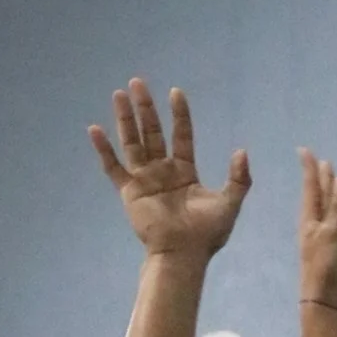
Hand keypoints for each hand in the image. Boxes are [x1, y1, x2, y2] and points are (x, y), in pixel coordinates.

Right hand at [90, 82, 249, 262]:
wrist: (183, 254)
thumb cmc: (207, 234)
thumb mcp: (229, 203)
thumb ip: (239, 178)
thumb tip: (241, 151)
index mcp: (184, 171)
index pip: (181, 135)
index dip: (179, 114)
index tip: (175, 92)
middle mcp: (162, 171)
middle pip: (152, 132)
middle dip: (145, 108)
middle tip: (138, 82)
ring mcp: (144, 180)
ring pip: (132, 142)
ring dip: (126, 119)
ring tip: (119, 94)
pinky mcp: (129, 192)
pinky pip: (113, 167)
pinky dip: (103, 150)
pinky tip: (94, 129)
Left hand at [298, 150, 336, 311]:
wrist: (326, 300)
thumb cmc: (323, 264)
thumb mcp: (331, 233)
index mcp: (311, 221)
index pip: (312, 189)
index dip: (310, 170)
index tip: (304, 150)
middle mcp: (318, 229)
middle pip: (323, 200)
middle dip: (325, 182)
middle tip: (325, 163)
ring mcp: (330, 244)